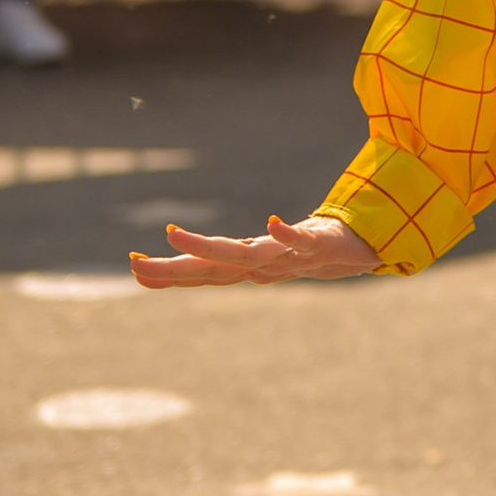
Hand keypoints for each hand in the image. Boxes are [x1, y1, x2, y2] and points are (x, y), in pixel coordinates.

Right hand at [129, 212, 378, 288]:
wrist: (360, 250)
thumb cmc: (307, 251)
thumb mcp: (262, 254)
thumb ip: (224, 254)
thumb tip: (184, 248)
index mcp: (249, 266)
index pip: (203, 271)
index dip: (170, 272)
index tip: (135, 267)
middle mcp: (265, 265)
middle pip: (215, 268)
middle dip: (177, 269)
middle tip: (139, 266)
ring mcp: (290, 256)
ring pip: (247, 256)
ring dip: (211, 248)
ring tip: (175, 236)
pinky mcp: (319, 244)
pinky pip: (301, 240)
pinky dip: (286, 236)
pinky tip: (270, 222)